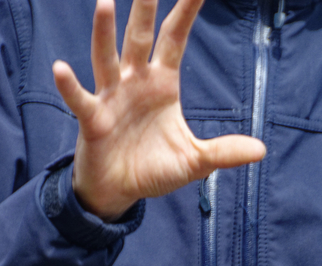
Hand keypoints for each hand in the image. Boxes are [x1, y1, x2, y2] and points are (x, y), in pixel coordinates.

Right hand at [53, 0, 265, 220]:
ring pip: (107, 57)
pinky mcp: (92, 119)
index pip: (175, 37)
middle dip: (144, 7)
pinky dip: (69, 85)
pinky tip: (60, 67)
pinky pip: (80, 98)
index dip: (186, 10)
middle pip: (140, 36)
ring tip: (104, 3)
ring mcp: (111, 97)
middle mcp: (135, 81)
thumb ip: (224, 153)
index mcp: (162, 84)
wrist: (118, 192)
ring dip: (105, 32)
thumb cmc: (152, 169)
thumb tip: (261, 150)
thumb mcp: (194, 162)